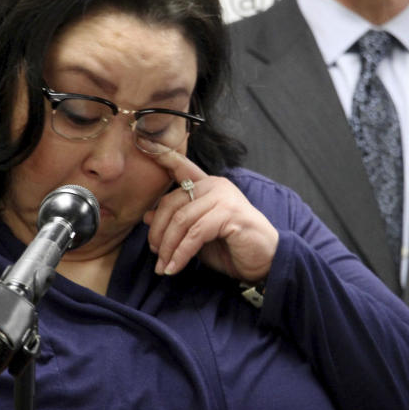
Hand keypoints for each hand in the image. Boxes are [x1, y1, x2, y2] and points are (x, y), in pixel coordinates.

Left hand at [142, 150, 278, 282]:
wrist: (265, 261)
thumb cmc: (231, 246)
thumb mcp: (198, 235)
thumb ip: (177, 223)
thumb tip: (147, 216)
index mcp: (208, 185)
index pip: (181, 167)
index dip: (163, 156)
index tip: (143, 142)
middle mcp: (215, 186)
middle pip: (172, 203)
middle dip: (158, 232)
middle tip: (156, 254)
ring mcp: (224, 198)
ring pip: (181, 220)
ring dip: (168, 247)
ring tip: (163, 266)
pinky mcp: (229, 214)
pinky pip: (195, 234)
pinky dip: (181, 254)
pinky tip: (175, 267)